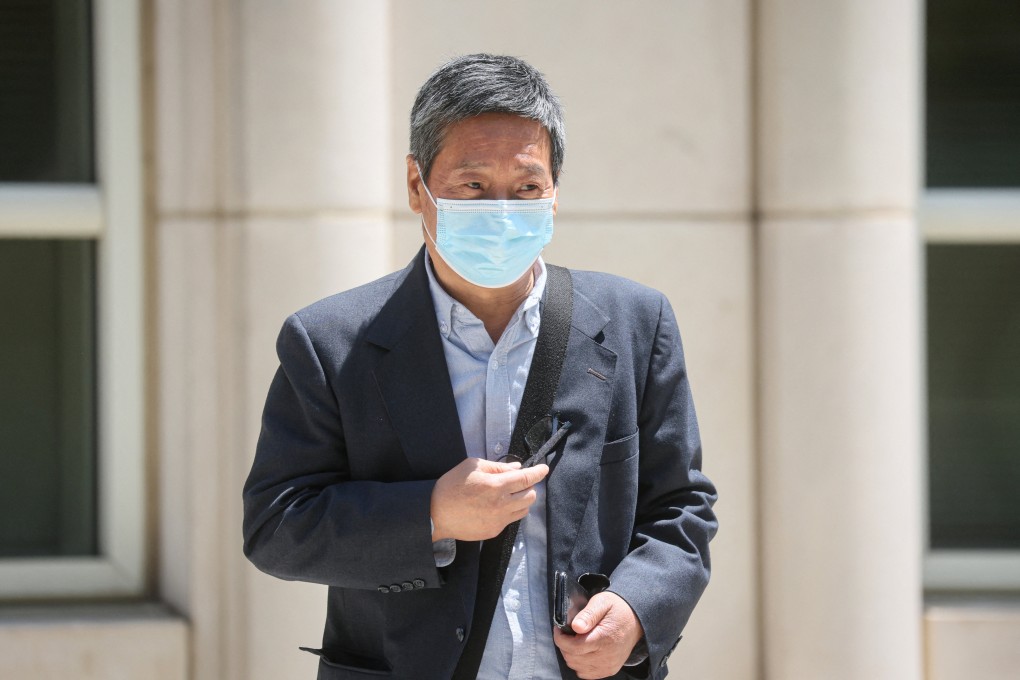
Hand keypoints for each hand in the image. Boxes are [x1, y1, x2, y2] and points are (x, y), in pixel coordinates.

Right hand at [430, 457, 548, 540]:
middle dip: (529, 487)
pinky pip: (510, 521)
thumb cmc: (451, 486)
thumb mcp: (472, 466)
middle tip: (519, 482)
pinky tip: (496, 507)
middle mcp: (501, 504)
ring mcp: (498, 520)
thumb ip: (497, 466)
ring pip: (524, 510)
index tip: (544, 469)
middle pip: (531, 496)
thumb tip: (516, 468)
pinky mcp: (493, 531)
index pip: (527, 479)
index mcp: (496, 486)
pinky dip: (510, 511)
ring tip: (509, 495)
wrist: (435, 514)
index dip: (538, 472)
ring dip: (522, 500)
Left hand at [553, 591, 644, 679]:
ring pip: (578, 668)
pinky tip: (582, 652)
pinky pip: (587, 674)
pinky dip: (580, 664)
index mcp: (604, 638)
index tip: (559, 629)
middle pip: (573, 659)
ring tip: (575, 641)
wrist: (637, 619)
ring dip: (572, 656)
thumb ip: (588, 614)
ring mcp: (609, 665)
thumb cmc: (618, 608)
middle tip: (567, 633)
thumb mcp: (602, 602)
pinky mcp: (610, 669)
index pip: (573, 647)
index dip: (560, 639)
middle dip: (565, 646)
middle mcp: (607, 656)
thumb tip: (576, 627)